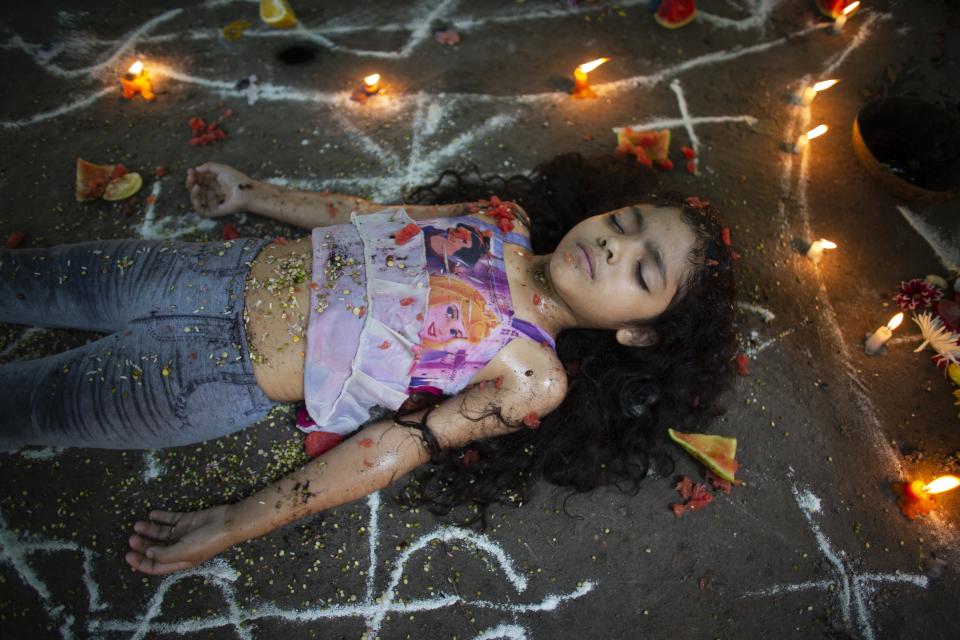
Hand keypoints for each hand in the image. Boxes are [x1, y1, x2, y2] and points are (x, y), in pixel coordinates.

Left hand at [125, 504, 239, 574]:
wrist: (227, 523)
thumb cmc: (208, 541)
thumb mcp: (184, 552)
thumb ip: (164, 554)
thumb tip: (147, 554)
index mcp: (179, 561)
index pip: (155, 566)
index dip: (140, 563)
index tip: (128, 555)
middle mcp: (179, 549)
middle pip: (155, 549)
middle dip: (142, 545)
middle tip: (132, 538)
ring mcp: (183, 534)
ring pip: (161, 534)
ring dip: (149, 530)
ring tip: (138, 525)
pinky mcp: (187, 521)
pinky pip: (170, 519)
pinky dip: (160, 517)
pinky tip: (151, 514)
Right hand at [185, 162, 253, 217]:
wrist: (246, 193)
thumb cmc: (236, 180)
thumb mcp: (222, 169)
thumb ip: (209, 166)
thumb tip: (196, 169)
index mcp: (214, 181)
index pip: (199, 179)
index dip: (193, 175)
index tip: (190, 171)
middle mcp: (212, 191)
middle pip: (196, 188)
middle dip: (191, 182)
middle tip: (190, 177)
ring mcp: (212, 202)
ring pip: (196, 199)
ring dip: (192, 192)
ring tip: (195, 186)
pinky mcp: (214, 211)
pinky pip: (201, 211)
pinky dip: (196, 205)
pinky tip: (196, 197)